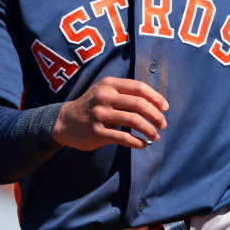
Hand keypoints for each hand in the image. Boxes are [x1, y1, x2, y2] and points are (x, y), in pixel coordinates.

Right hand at [53, 76, 167, 151]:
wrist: (65, 121)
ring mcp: (100, 115)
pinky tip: (143, 144)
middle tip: (163, 124)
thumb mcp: (105, 92)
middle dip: (156, 115)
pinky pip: (123, 138)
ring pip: (134, 121)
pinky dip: (137, 142)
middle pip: (139, 104)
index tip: (165, 108)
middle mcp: (104, 97)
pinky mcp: (97, 132)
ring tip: (155, 136)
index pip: (139, 87)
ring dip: (149, 130)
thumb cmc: (92, 106)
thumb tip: (156, 103)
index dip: (156, 98)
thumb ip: (126, 93)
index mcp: (109, 84)